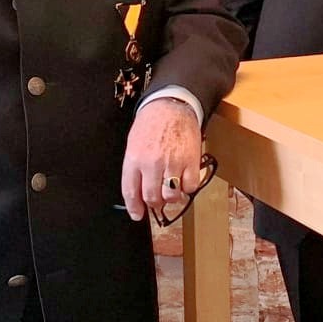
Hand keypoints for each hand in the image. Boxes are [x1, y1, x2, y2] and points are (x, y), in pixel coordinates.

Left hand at [121, 98, 203, 221]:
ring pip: (172, 196)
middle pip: (153, 198)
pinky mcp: (191, 161)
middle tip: (157, 199)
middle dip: (154, 203)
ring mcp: (173, 163)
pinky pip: (190, 186)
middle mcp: (152, 163)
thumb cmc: (151, 124)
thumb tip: (138, 194)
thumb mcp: (134, 145)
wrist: (172, 106)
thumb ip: (134, 170)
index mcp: (134, 159)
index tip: (138, 215)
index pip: (131, 192)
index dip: (135, 208)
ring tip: (171, 188)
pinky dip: (188, 187)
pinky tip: (183, 178)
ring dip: (171, 197)